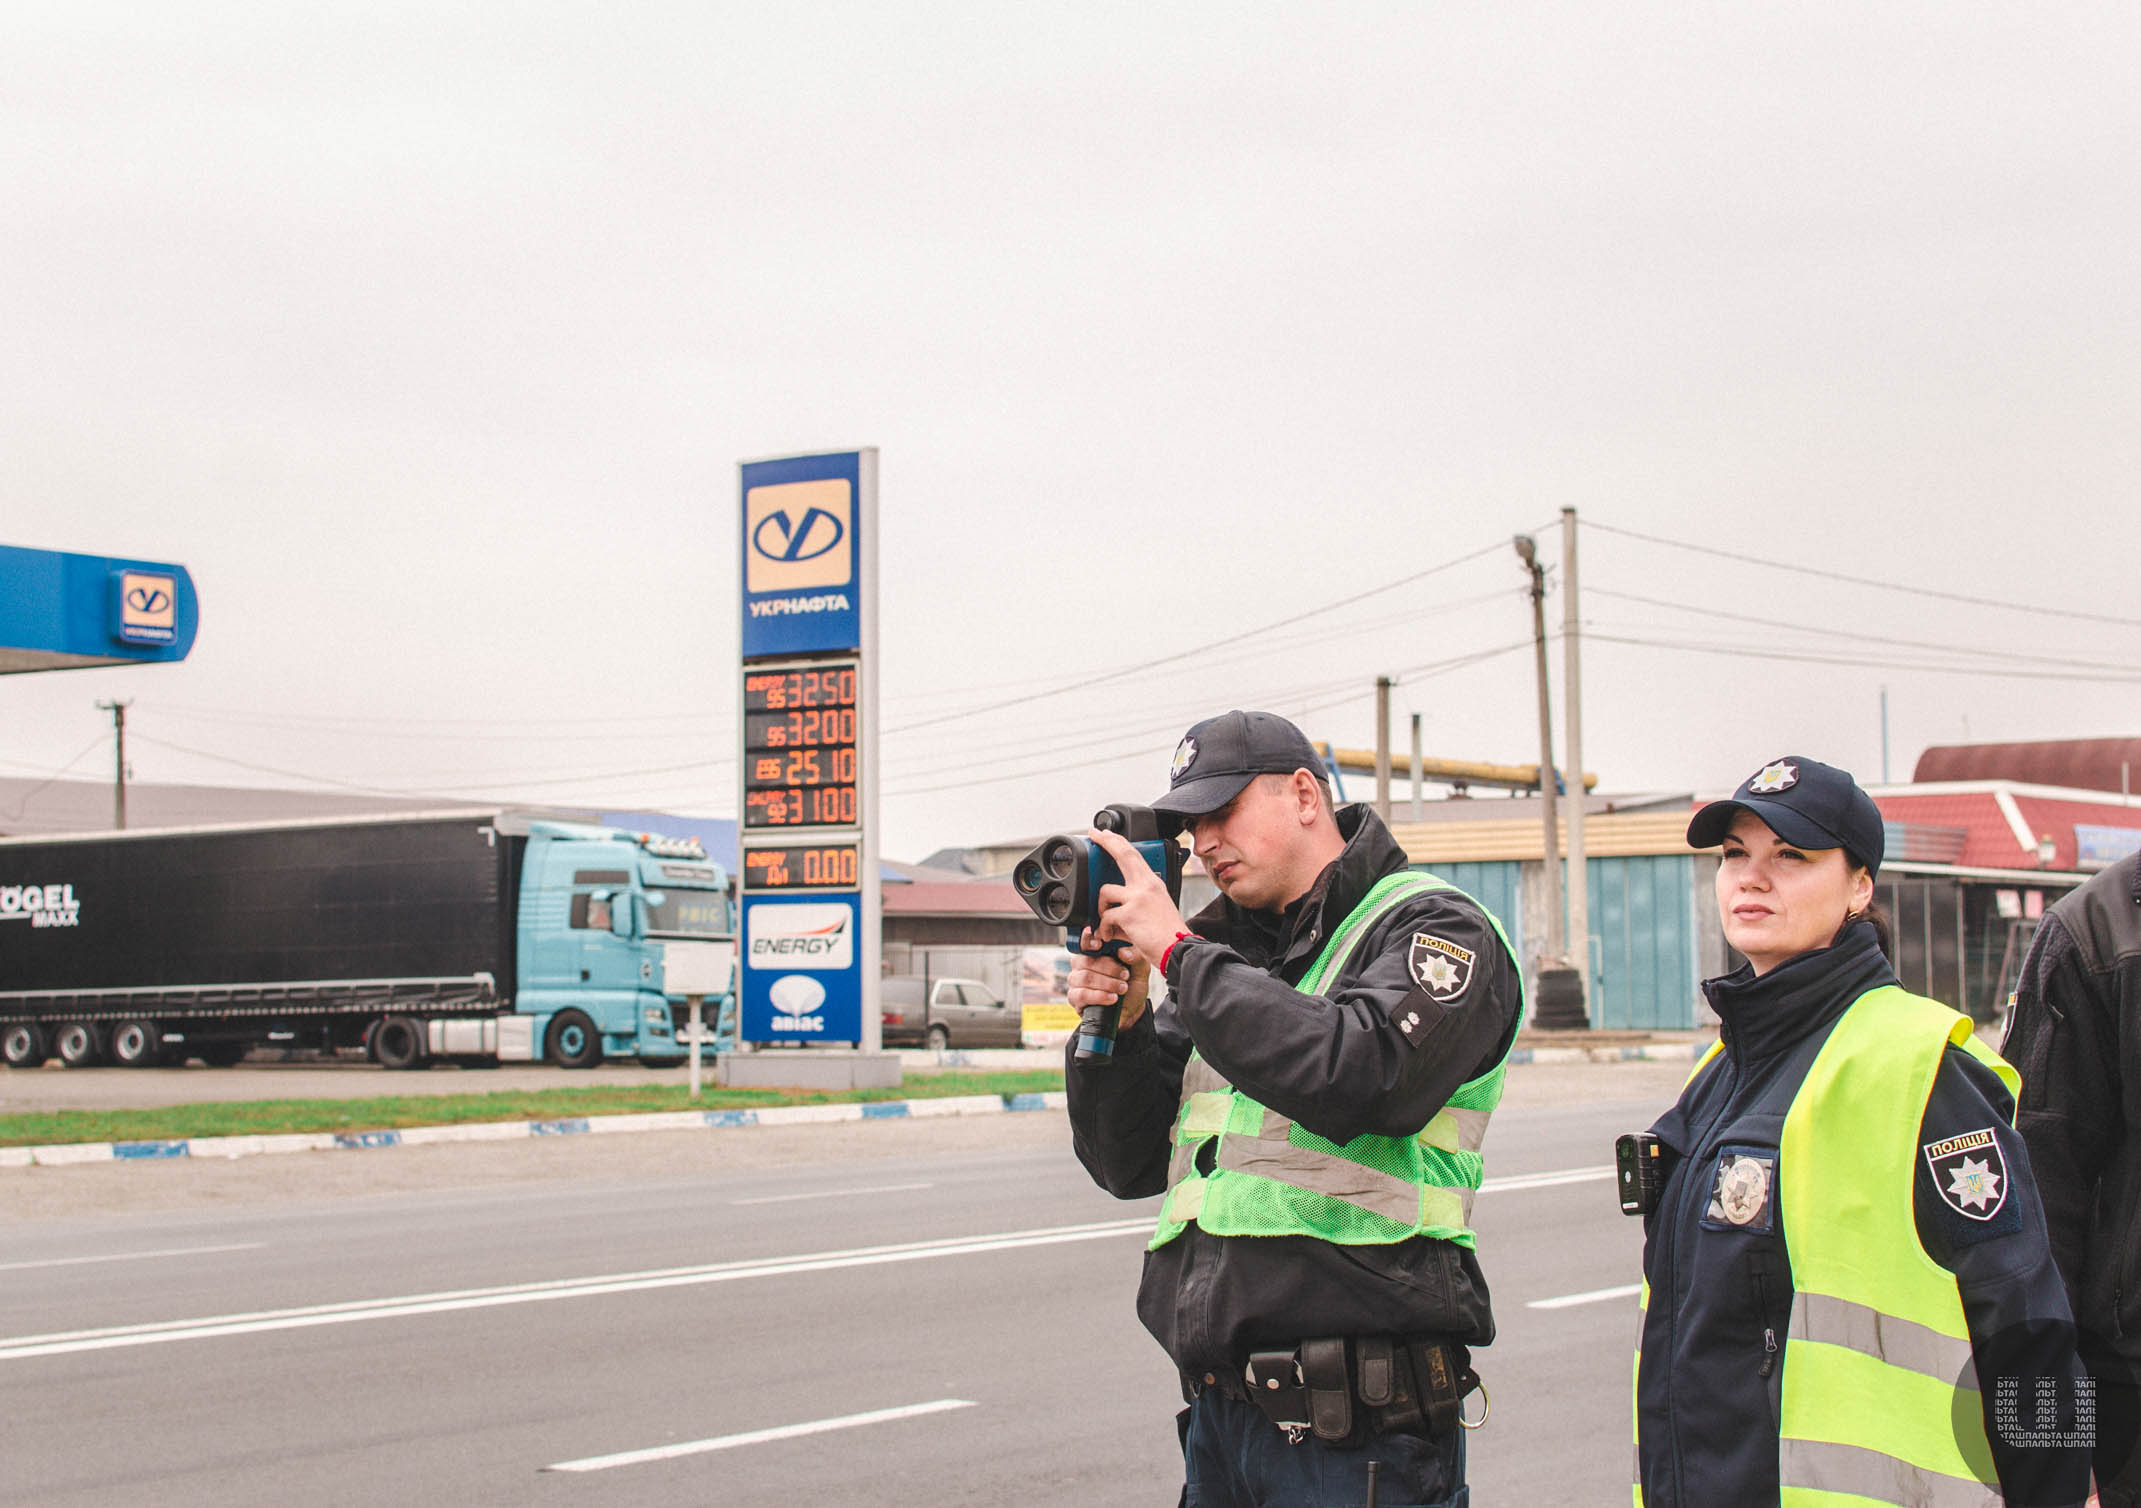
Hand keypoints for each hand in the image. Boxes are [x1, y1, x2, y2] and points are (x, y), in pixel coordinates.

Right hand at [1067, 935, 1152, 1031]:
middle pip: (1086, 961)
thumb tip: (1122, 952)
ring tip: (1122, 989)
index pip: (1084, 942)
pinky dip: (1100, 996)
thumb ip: (1135, 957)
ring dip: (1107, 983)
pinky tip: (1112, 999)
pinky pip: (1082, 994)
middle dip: (1109, 969)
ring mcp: (1076, 981)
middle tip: (1125, 976)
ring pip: (1084, 977)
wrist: (1132, 1010)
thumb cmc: (1132, 986)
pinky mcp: (1075, 998)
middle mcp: (1082, 965)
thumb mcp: (1140, 969)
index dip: (1088, 941)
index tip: (1099, 944)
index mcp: (1095, 952)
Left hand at [1087, 827, 1189, 966]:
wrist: (1177, 950)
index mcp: (1153, 883)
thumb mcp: (1157, 906)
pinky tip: (1111, 936)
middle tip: (1094, 835)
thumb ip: (1137, 898)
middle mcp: (1147, 885)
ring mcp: (1138, 898)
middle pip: (1124, 855)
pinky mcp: (1129, 914)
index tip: (1106, 833)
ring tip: (1108, 922)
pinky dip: (1105, 929)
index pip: (1134, 854)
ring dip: (1101, 909)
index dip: (1118, 841)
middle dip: (1107, 842)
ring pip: (1105, 891)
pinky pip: (1105, 917)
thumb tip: (1114, 903)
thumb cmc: (1167, 934)